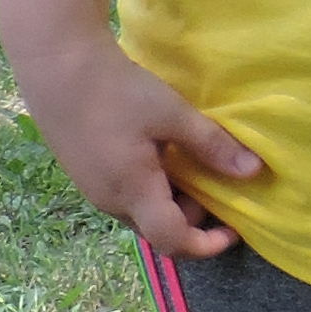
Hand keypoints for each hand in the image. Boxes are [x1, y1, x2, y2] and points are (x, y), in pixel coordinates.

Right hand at [13, 34, 260, 258]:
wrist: (56, 65)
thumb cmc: (118, 91)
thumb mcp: (173, 115)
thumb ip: (212, 146)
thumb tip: (253, 172)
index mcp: (132, 192)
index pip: (172, 242)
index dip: (206, 245)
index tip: (234, 230)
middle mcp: (109, 200)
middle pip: (157, 229)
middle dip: (193, 218)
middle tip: (217, 183)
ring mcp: (92, 188)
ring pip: (140, 211)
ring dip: (171, 199)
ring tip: (193, 163)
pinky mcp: (84, 171)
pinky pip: (124, 194)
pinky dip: (152, 186)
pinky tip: (162, 152)